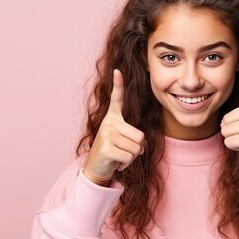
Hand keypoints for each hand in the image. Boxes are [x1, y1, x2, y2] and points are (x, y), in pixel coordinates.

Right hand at [84, 69, 145, 185]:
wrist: (96, 168)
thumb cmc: (113, 153)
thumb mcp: (123, 141)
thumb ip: (134, 138)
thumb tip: (143, 146)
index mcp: (112, 118)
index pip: (117, 99)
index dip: (118, 84)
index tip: (118, 70)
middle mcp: (108, 123)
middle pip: (140, 136)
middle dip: (138, 148)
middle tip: (124, 151)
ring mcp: (106, 134)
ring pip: (136, 148)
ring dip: (132, 158)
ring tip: (119, 156)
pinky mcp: (105, 148)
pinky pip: (129, 157)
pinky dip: (126, 164)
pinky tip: (116, 163)